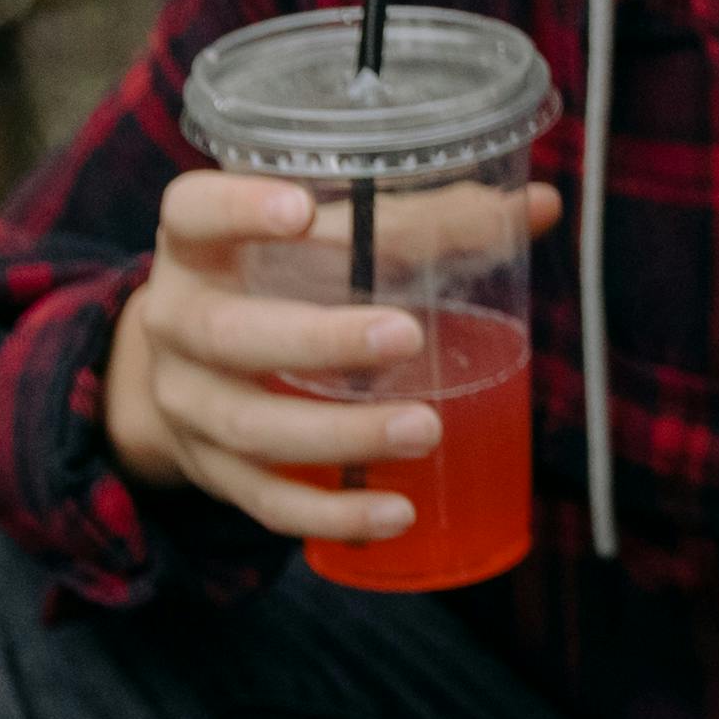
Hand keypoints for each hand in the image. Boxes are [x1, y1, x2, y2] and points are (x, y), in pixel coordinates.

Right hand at [103, 168, 556, 544]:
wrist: (187, 373)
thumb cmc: (277, 286)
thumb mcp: (323, 245)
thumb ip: (423, 224)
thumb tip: (540, 206)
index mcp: (195, 248)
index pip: (192, 212)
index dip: (238, 208)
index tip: (302, 208)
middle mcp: (177, 323)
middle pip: (229, 334)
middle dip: (318, 340)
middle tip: (406, 335)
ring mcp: (190, 406)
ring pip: (253, 427)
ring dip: (343, 433)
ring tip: (425, 429)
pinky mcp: (215, 475)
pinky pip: (269, 502)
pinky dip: (334, 512)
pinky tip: (396, 511)